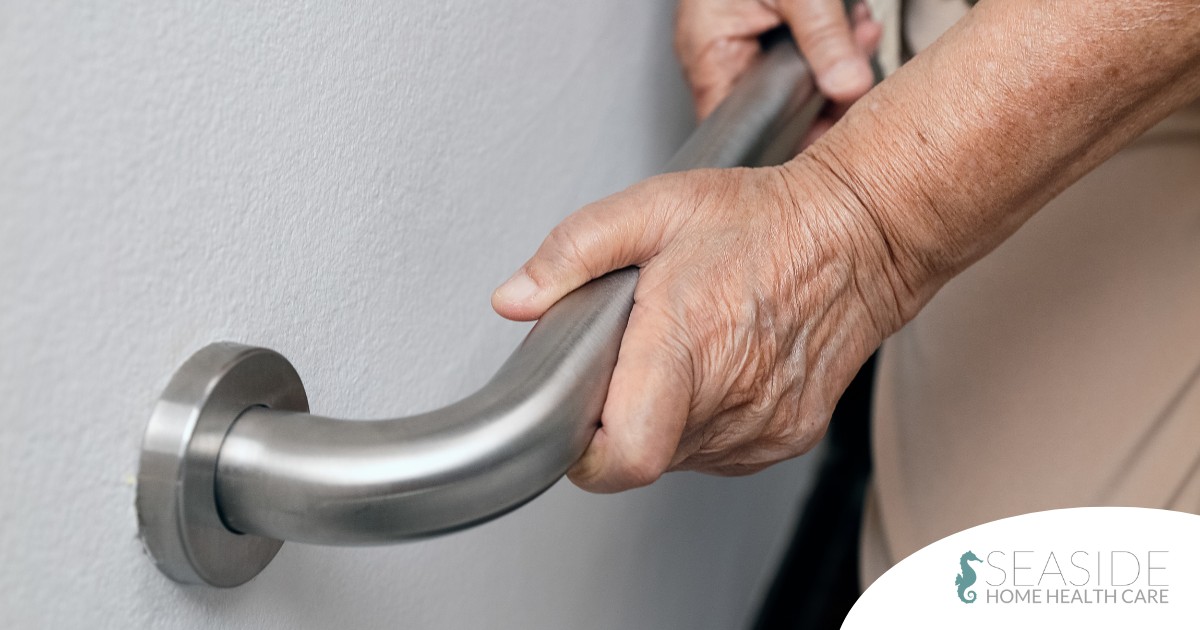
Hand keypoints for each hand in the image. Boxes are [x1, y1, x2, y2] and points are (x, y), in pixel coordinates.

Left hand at [491, 157, 906, 491]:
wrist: (859, 235)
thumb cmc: (764, 221)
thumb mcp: (655, 208)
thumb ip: (573, 251)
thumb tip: (516, 298)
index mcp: (689, 345)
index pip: (623, 456)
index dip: (585, 452)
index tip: (576, 419)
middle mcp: (731, 398)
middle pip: (642, 451)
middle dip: (619, 410)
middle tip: (636, 351)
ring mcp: (764, 427)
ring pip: (679, 454)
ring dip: (663, 414)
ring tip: (685, 348)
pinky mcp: (788, 437)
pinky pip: (719, 451)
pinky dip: (704, 418)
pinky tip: (719, 364)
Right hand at [677, 0, 881, 143]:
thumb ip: (823, 37)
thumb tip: (849, 86)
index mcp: (708, 51)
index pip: (739, 126)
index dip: (783, 138)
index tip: (824, 136)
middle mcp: (719, 53)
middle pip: (773, 106)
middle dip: (824, 93)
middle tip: (858, 76)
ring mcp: (740, 40)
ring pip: (793, 79)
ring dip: (834, 63)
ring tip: (858, 35)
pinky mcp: (762, 27)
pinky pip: (799, 52)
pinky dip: (830, 41)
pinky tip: (851, 26)